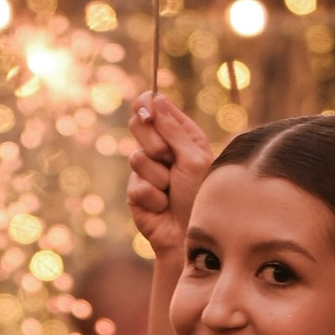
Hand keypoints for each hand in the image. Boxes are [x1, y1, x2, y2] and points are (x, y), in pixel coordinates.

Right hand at [126, 93, 210, 257]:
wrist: (189, 235)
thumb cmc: (199, 196)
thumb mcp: (193, 158)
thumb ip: (173, 129)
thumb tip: (155, 98)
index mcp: (182, 134)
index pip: (156, 106)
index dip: (147, 104)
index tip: (146, 109)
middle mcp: (163, 148)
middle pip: (139, 125)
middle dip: (155, 144)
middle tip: (169, 160)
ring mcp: (147, 169)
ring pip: (136, 158)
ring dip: (158, 177)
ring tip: (171, 191)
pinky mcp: (136, 191)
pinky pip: (136, 185)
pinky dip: (153, 197)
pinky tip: (163, 206)